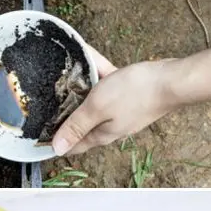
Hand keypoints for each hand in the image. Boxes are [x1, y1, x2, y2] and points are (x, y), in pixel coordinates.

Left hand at [51, 46, 180, 155]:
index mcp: (101, 134)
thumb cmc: (135, 93)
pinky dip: (98, 74)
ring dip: (80, 88)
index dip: (54, 141)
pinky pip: (107, 85)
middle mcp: (110, 125)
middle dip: (64, 111)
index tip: (37, 134)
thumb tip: (57, 150)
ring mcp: (121, 110)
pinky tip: (90, 60)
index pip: (73, 145)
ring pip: (93, 100)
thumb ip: (76, 126)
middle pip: (81, 120)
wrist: (173, 79)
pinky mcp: (130, 95)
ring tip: (64, 75)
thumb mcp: (97, 108)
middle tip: (46, 99)